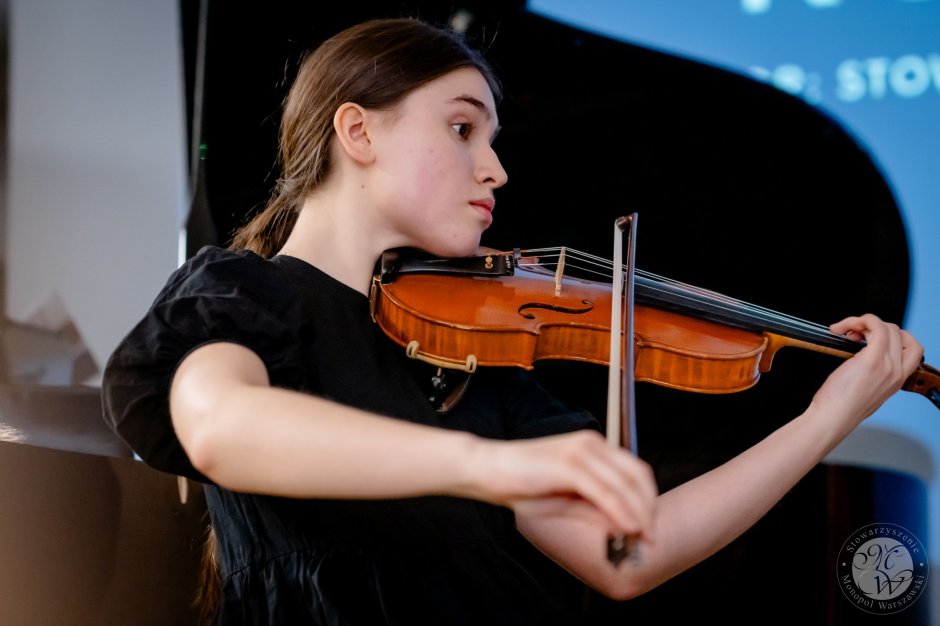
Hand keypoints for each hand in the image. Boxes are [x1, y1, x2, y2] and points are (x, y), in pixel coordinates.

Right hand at [464, 430, 656, 539]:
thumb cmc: (521, 484)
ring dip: (639, 515)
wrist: (486, 470)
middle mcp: (592, 443)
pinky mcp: (569, 465)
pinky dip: (620, 512)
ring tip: (642, 539)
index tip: (650, 528)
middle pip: (637, 476)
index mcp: (593, 447)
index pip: (635, 471)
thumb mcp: (566, 501)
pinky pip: (605, 492)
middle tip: (650, 538)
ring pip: (624, 485)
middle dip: (648, 509)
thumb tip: (628, 527)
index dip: (647, 500)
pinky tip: (628, 529)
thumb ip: (596, 510)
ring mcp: (581, 452)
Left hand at [812, 313, 922, 426]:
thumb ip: (872, 375)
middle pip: (900, 334)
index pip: (912, 349)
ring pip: (889, 328)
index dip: (894, 336)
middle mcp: (897, 372)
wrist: (832, 418)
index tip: (869, 337)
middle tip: (853, 334)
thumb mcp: (865, 390)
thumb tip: (860, 356)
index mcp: (897, 380)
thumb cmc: (839, 407)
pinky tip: (844, 326)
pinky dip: (861, 320)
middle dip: (877, 327)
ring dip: (865, 322)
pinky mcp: (872, 360)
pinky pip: (876, 327)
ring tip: (845, 331)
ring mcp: (887, 366)